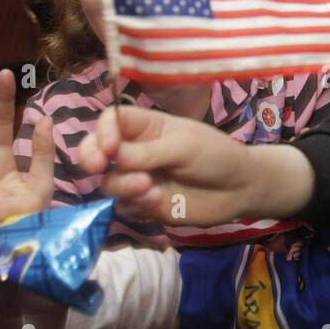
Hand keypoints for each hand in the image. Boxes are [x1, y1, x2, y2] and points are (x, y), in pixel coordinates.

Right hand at [76, 105, 269, 224]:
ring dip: (122, 185)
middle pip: (96, 151)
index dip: (103, 132)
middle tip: (98, 167)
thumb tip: (111, 156)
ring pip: (108, 182)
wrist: (239, 189)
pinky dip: (135, 204)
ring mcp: (137, 178)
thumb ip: (147, 152)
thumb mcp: (184, 146)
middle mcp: (134, 151)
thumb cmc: (216, 155)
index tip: (109, 147)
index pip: (110, 122)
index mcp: (145, 127)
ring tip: (148, 187)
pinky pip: (124, 206)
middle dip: (90, 158)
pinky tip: (158, 201)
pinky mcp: (143, 205)